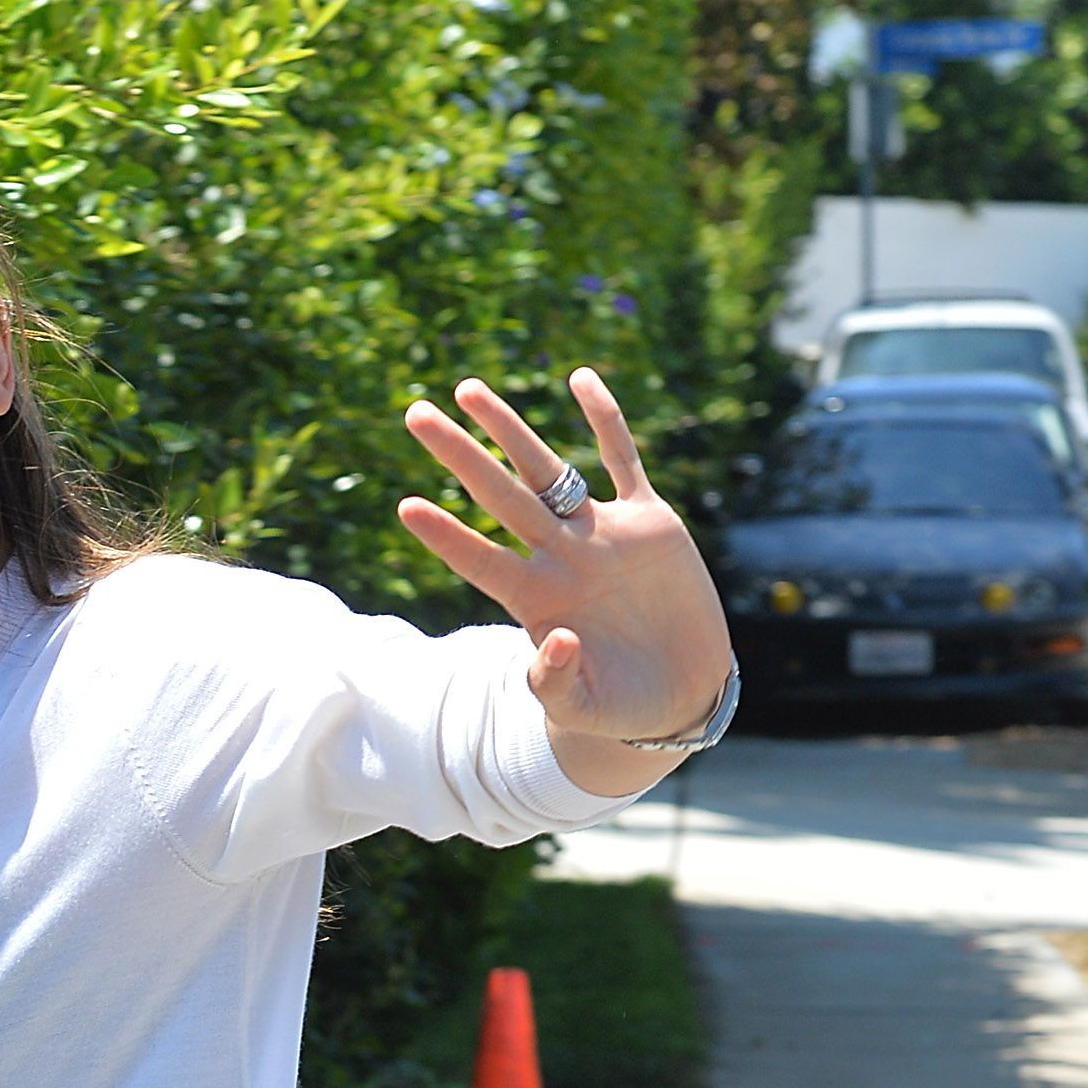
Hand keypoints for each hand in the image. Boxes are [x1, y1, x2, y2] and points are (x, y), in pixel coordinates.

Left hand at [399, 370, 731, 789]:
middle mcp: (560, 558)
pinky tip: (579, 378)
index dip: (446, 535)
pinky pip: (622, 460)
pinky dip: (605, 420)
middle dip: (458, 456)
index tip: (407, 507)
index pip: (480, 560)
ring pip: (548, 468)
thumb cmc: (621, 709)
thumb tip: (551, 642)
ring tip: (466, 390)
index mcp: (537, 600)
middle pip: (499, 495)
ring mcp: (601, 535)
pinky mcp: (648, 523)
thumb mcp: (584, 709)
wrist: (680, 693)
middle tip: (413, 413)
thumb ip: (555, 685)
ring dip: (508, 430)